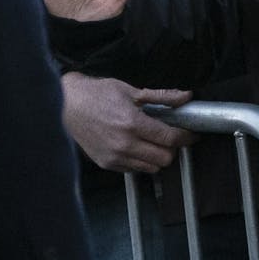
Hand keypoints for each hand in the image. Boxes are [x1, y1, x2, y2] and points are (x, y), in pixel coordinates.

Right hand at [61, 72, 195, 172]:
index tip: (190, 134)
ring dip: (157, 156)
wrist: (68, 105)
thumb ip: (162, 97)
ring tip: (152, 141)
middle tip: (170, 136)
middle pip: (164, 158)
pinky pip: (135, 169)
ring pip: (152, 168)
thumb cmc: (97, 95)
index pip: (170, 138)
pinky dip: (141, 160)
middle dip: (172, 148)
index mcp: (133, 123)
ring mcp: (115, 157)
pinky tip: (136, 145)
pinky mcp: (107, 164)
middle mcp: (124, 144)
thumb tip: (185, 97)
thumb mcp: (131, 90)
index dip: (185, 137)